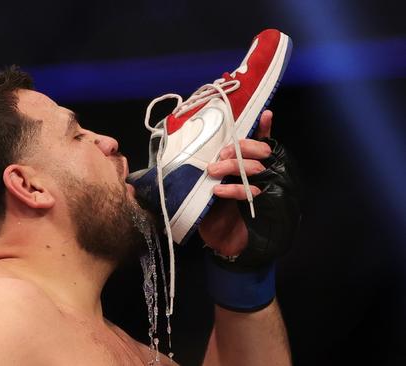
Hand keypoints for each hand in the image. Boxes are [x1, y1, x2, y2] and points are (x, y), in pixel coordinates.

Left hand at [198, 110, 273, 255]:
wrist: (223, 244)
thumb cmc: (216, 213)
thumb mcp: (208, 187)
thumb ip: (211, 170)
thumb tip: (197, 149)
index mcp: (250, 168)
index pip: (261, 143)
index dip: (264, 129)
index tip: (264, 114)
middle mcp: (261, 176)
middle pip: (261, 151)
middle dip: (241, 148)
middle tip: (220, 154)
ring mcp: (263, 191)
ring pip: (256, 168)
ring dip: (233, 165)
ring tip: (213, 171)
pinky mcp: (260, 208)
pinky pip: (252, 191)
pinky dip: (234, 189)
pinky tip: (219, 191)